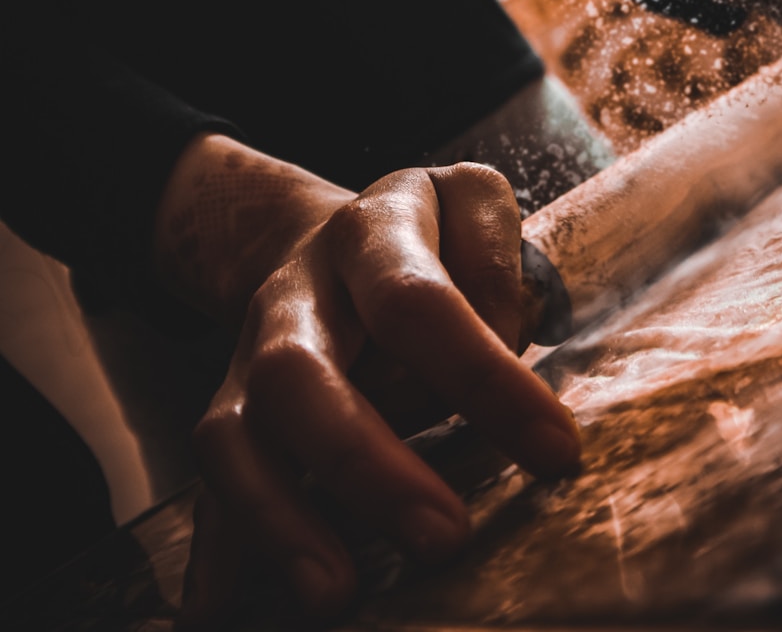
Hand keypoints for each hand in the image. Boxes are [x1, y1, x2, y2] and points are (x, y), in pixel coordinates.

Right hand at [154, 138, 580, 626]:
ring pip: (235, 434)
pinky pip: (213, 479)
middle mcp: (296, 295)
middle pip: (299, 372)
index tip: (555, 452)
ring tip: (335, 592)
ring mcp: (250, 356)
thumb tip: (498, 340)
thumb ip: (496, 257)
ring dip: (279, 516)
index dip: (483, 377)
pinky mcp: (232, 410)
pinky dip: (218, 544)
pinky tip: (221, 606)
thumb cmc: (426, 236)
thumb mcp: (471, 203)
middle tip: (442, 536)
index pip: (418, 304)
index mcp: (369, 234)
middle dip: (363, 461)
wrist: (323, 234)